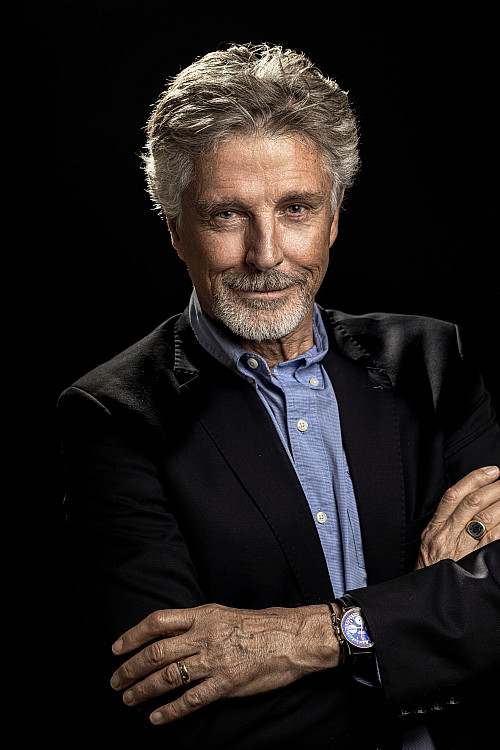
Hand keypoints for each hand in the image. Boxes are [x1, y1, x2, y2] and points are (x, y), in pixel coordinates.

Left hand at [110, 603, 338, 724]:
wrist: (292, 637)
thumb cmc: (259, 624)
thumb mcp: (223, 612)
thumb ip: (196, 621)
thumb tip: (168, 633)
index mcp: (202, 615)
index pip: (157, 622)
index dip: (132, 636)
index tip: (116, 649)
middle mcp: (204, 635)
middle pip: (156, 652)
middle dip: (130, 669)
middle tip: (114, 681)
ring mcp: (214, 661)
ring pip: (167, 677)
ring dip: (143, 690)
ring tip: (128, 700)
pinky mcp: (227, 684)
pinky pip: (191, 700)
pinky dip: (170, 711)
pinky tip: (156, 719)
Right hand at [415, 466, 499, 568]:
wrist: (425, 601)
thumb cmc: (428, 573)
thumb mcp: (429, 545)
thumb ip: (445, 525)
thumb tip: (468, 507)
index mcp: (434, 528)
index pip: (454, 496)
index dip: (474, 479)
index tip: (491, 471)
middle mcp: (446, 535)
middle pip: (473, 503)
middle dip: (494, 488)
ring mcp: (461, 549)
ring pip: (486, 517)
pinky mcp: (475, 562)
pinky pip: (494, 539)